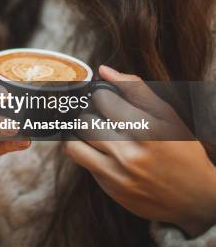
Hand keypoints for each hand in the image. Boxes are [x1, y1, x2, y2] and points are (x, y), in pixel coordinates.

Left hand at [64, 65, 215, 236]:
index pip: (103, 100)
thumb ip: (136, 90)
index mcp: (149, 131)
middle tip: (99, 116)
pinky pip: (82, 163)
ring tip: (92, 131)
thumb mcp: (168, 116)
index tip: (105, 99)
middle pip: (85, 122)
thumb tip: (104, 71)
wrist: (195, 198)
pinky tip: (100, 149)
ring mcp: (119, 175)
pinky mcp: (110, 189)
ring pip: (74, 144)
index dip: (100, 95)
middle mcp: (132, 154)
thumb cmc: (181, 150)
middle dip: (89, 114)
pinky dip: (85, 152)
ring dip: (79, 134)